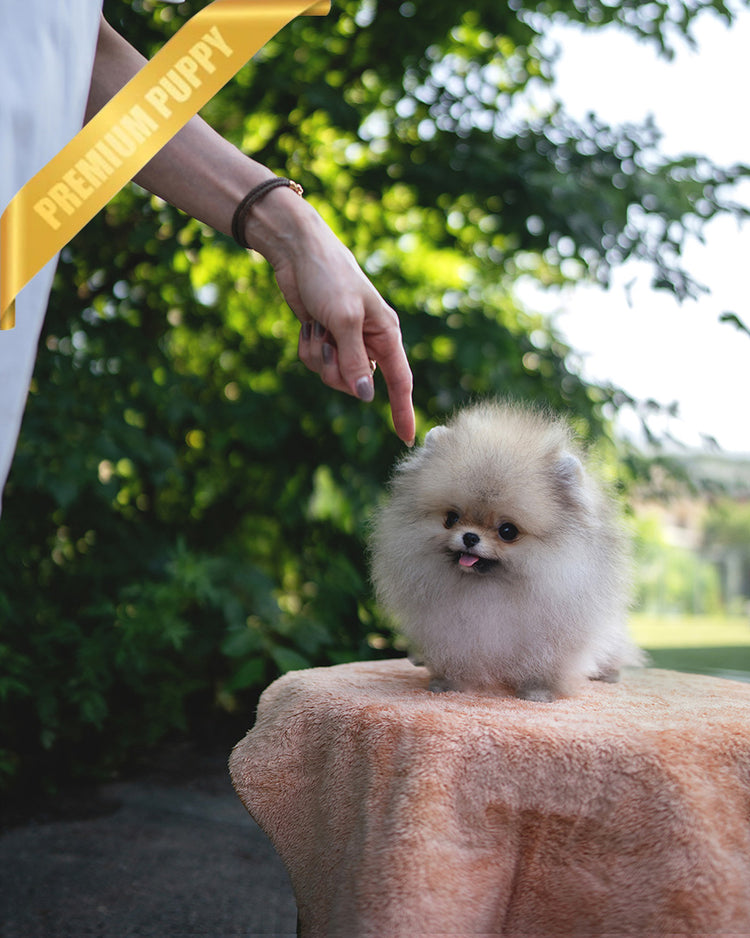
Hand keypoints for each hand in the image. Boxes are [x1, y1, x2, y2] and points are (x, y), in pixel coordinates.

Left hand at [247, 192, 415, 445]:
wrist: (297, 252)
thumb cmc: (329, 277)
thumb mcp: (344, 320)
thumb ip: (355, 361)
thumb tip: (366, 397)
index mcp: (386, 335)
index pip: (401, 382)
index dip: (403, 410)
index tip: (407, 438)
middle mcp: (369, 342)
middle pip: (357, 385)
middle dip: (337, 371)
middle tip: (327, 341)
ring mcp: (345, 342)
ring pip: (332, 376)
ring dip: (319, 356)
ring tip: (316, 327)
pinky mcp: (324, 339)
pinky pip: (315, 363)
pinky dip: (307, 348)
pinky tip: (308, 325)